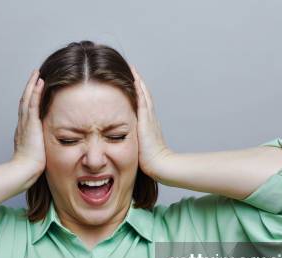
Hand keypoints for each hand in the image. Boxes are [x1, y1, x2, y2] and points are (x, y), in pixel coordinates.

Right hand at [12, 69, 45, 174]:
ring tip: (37, 73)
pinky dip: (36, 91)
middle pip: (24, 101)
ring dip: (32, 85)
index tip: (34, 91)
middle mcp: (22, 124)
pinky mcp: (30, 123)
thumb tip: (47, 150)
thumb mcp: (38, 154)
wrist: (25, 170)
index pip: (27, 111)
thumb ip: (42, 148)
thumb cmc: (31, 167)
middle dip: (29, 88)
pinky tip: (40, 81)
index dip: (30, 100)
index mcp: (24, 131)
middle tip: (34, 76)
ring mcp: (25, 123)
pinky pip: (32, 103)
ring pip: (27, 98)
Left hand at [130, 65, 172, 179]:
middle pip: (144, 95)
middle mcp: (150, 118)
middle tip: (132, 69)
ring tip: (132, 69)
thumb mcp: (139, 147)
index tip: (131, 82)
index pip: (142, 104)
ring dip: (138, 81)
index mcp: (148, 124)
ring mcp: (149, 117)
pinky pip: (142, 99)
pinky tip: (134, 79)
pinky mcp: (146, 119)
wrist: (160, 164)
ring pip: (144, 94)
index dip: (138, 92)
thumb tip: (121, 144)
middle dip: (138, 82)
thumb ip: (132, 142)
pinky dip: (139, 88)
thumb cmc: (149, 162)